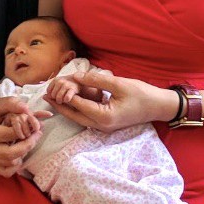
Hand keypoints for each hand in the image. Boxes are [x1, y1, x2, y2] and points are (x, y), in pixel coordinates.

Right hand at [0, 94, 51, 176]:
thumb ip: (11, 104)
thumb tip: (26, 110)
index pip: (10, 135)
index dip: (25, 129)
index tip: (33, 122)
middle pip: (11, 154)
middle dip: (29, 144)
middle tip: (37, 134)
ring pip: (10, 163)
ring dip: (24, 153)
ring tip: (28, 140)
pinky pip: (6, 172)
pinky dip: (15, 166)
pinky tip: (19, 153)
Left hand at [43, 70, 169, 132]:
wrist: (158, 106)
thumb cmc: (141, 94)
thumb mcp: (118, 83)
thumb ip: (96, 80)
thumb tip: (77, 76)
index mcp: (104, 116)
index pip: (78, 105)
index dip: (64, 95)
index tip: (52, 87)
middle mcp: (102, 125)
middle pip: (75, 116)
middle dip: (60, 106)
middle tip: (45, 96)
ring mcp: (104, 127)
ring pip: (79, 118)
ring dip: (67, 108)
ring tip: (54, 98)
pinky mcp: (107, 124)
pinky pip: (87, 118)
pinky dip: (77, 110)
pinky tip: (71, 101)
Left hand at [46, 76, 81, 103]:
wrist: (81, 81)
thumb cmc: (68, 85)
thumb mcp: (59, 84)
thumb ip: (52, 89)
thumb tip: (44, 96)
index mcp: (56, 80)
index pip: (48, 91)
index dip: (51, 96)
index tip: (54, 97)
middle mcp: (60, 81)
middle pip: (53, 95)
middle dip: (55, 99)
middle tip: (60, 100)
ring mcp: (66, 85)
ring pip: (58, 97)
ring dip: (60, 101)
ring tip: (63, 101)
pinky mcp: (73, 89)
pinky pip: (66, 97)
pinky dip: (66, 100)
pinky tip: (67, 100)